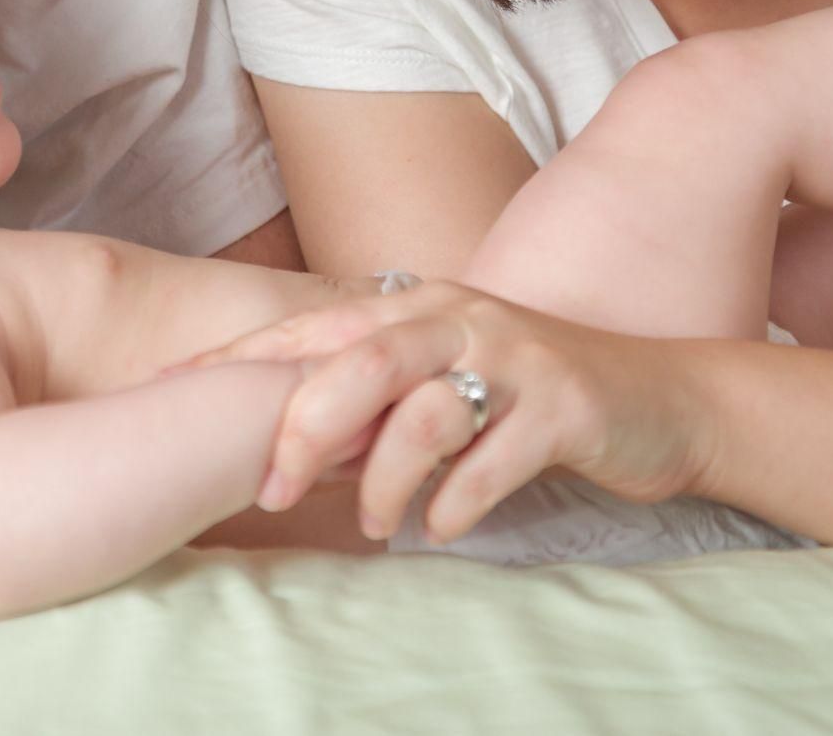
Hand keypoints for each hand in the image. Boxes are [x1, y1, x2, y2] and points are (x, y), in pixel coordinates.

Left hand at [181, 279, 714, 543]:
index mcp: (413, 304)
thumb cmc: (527, 395)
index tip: (170, 395)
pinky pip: (496, 459)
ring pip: (423, 410)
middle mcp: (458, 316)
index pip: (309, 328)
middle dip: (303, 428)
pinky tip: (441, 527)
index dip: (238, 360)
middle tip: (273, 491)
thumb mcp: (440, 375)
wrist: (662, 397)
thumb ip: (368, 389)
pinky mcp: (565, 405)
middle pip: (359, 359)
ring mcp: (516, 356)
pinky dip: (458, 501)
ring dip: (384, 478)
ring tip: (374, 524)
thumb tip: (274, 432)